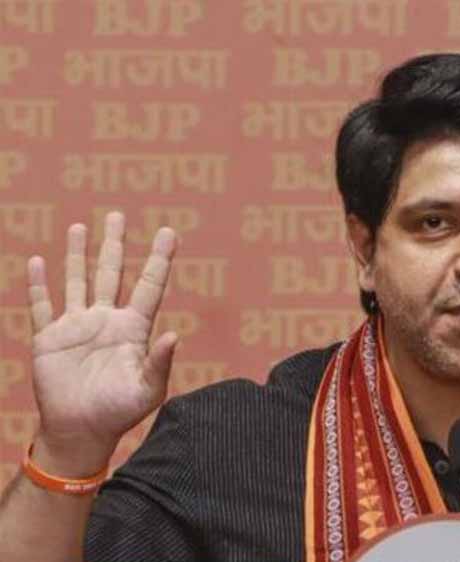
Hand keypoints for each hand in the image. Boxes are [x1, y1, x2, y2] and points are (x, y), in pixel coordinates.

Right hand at [27, 212, 178, 473]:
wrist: (81, 431)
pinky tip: (38, 262)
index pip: (148, 285)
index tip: (168, 231)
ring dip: (78, 255)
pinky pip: (43, 306)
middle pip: (111, 273)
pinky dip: (39, 285)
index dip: (159, 258)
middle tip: (117, 215)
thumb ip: (160, 362)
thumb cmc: (120, 412)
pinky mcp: (50, 338)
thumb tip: (174, 335)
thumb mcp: (148, 389)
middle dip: (114, 244)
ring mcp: (77, 326)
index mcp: (134, 328)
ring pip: (77, 281)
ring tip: (81, 226)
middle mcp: (106, 320)